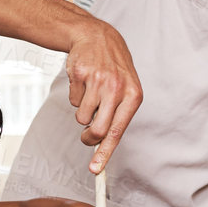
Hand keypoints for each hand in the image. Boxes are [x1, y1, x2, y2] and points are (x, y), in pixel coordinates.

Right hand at [65, 19, 141, 173]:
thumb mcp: (125, 89)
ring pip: (82, 117)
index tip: (95, 169)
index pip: (117, 132)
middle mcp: (117, 90)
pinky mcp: (81, 76)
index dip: (105, 154)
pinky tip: (84, 81)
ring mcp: (98, 82)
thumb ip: (117, 115)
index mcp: (133, 96)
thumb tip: (103, 146)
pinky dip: (76, 95)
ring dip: (83, 111)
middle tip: (86, 136)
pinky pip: (73, 100)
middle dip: (88, 138)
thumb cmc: (113, 69)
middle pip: (97, 130)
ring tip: (91, 93)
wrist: (97, 37)